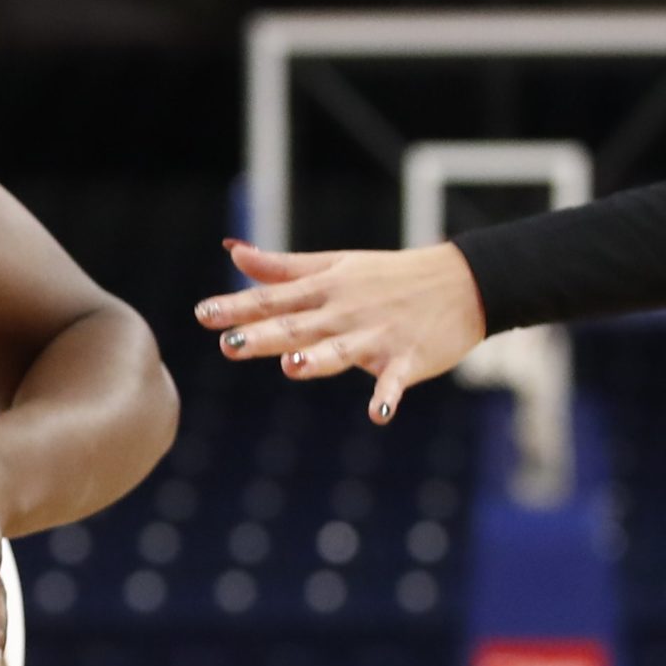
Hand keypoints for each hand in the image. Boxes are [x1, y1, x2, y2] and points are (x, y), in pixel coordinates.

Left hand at [195, 241, 489, 425]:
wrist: (463, 282)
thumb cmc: (388, 275)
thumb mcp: (334, 265)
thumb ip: (281, 267)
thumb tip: (232, 252)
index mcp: (324, 290)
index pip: (274, 299)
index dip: (237, 307)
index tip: (203, 314)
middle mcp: (345, 313)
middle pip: (299, 326)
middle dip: (265, 336)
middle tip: (231, 345)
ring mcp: (376, 336)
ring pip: (342, 351)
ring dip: (319, 360)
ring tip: (293, 368)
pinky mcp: (408, 359)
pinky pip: (395, 381)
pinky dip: (389, 396)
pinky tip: (379, 413)